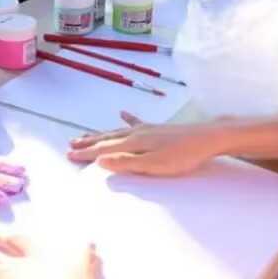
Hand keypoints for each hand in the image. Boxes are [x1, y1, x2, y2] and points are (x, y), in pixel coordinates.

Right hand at [67, 112, 222, 175]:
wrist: (208, 137)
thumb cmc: (182, 156)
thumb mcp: (154, 165)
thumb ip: (126, 163)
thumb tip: (100, 160)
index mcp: (133, 143)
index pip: (103, 149)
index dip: (86, 153)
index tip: (69, 155)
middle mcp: (136, 133)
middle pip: (106, 138)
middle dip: (88, 142)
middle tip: (70, 144)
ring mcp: (147, 129)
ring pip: (117, 131)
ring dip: (100, 134)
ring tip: (85, 134)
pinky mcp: (158, 128)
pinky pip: (136, 122)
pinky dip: (127, 119)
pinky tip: (122, 113)